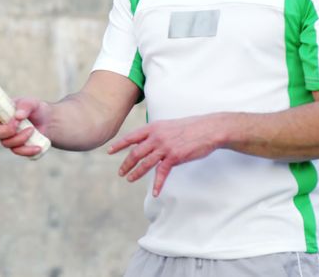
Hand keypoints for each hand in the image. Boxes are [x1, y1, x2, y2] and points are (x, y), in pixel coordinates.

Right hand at [0, 97, 49, 157]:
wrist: (48, 122)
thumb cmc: (35, 109)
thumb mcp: (32, 103)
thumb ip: (25, 106)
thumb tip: (18, 116)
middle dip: (6, 130)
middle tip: (18, 123)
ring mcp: (6, 138)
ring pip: (6, 143)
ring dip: (20, 137)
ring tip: (32, 129)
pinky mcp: (16, 147)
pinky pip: (18, 151)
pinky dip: (28, 149)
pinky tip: (38, 147)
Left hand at [107, 115, 221, 196]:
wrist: (209, 129)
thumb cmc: (191, 127)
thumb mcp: (169, 125)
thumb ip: (157, 132)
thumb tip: (149, 140)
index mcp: (154, 127)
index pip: (131, 137)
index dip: (119, 145)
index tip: (109, 151)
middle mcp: (156, 137)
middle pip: (135, 152)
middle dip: (126, 164)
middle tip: (120, 172)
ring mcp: (164, 147)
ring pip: (145, 163)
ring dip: (136, 173)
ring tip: (130, 180)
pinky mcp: (174, 157)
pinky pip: (161, 173)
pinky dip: (157, 184)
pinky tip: (154, 192)